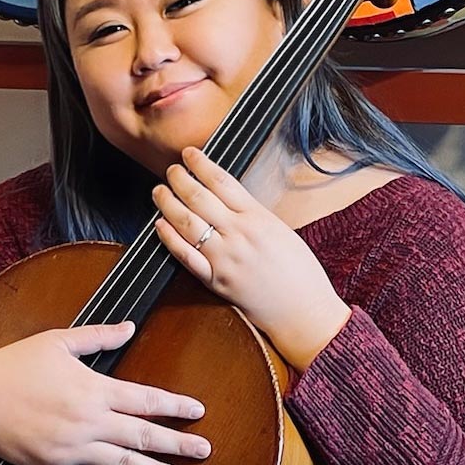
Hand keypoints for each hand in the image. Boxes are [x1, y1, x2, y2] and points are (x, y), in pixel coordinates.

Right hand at [0, 322, 209, 464]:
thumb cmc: (15, 365)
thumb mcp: (58, 341)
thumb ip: (99, 337)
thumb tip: (130, 327)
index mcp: (92, 389)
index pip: (145, 400)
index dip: (175, 407)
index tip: (199, 412)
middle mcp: (87, 421)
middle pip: (142, 436)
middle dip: (177, 444)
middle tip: (205, 451)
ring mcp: (71, 448)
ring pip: (122, 463)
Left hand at [153, 146, 350, 370]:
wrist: (305, 311)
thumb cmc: (301, 273)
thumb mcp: (282, 231)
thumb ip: (254, 215)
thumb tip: (227, 199)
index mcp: (259, 218)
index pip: (222, 182)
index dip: (201, 164)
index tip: (190, 154)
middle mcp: (240, 234)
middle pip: (200, 198)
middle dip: (180, 179)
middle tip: (171, 170)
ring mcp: (226, 258)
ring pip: (187, 223)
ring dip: (168, 203)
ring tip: (159, 192)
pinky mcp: (217, 281)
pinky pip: (186, 256)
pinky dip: (169, 238)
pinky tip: (160, 225)